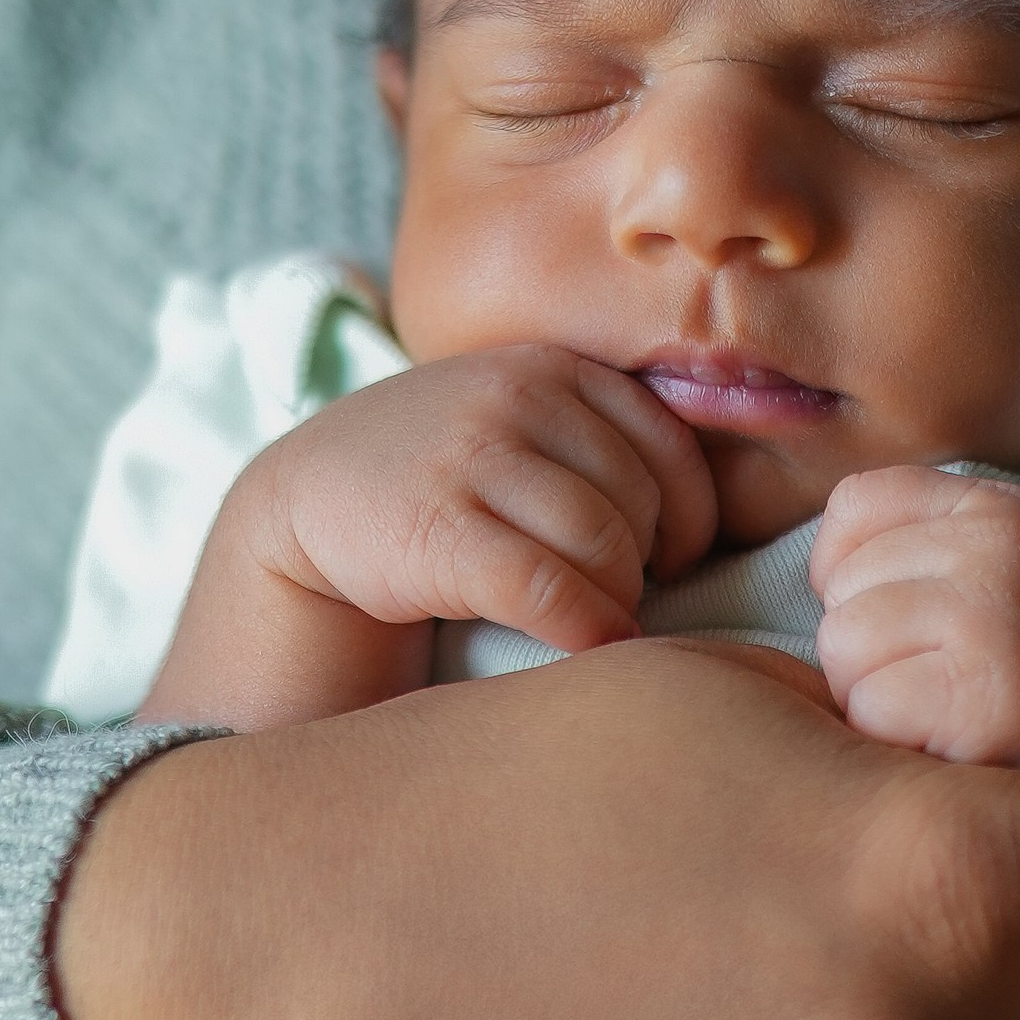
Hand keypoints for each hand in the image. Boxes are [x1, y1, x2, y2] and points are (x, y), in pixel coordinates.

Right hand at [142, 345, 718, 727]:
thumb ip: (599, 438)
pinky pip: (552, 591)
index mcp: (554, 369)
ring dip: (611, 603)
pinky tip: (578, 649)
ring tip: (582, 618)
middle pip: (642, 504)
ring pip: (607, 547)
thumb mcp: (517, 427)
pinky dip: (583, 631)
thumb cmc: (438, 486)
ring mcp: (475, 457)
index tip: (668, 561)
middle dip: (640, 567)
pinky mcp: (440, 529)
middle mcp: (519, 396)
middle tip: (609, 596)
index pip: (673, 447)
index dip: (687, 519)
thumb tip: (715, 510)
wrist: (304, 512)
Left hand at [811, 465, 1019, 767]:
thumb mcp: (997, 562)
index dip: (849, 567)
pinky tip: (946, 736)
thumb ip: (914, 540)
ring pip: (842, 647)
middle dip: (866, 642)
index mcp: (995, 508)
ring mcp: (990, 620)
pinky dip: (891, 735)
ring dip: (871, 692)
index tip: (897, 610)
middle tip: (937, 670)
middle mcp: (996, 551)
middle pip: (841, 586)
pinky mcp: (979, 697)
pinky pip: (867, 708)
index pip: (854, 505)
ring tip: (940, 702)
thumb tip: (816, 573)